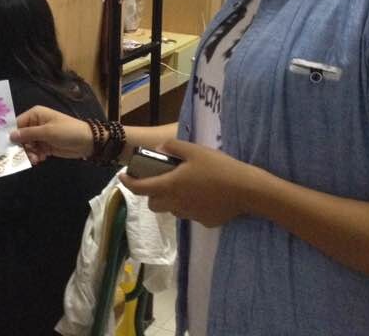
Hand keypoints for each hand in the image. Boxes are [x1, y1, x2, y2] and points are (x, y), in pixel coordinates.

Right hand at [10, 105, 92, 163]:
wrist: (87, 142)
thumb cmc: (67, 131)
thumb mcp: (47, 132)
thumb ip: (28, 134)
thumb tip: (10, 136)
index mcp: (35, 114)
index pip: (17, 123)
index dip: (12, 134)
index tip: (6, 146)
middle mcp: (36, 124)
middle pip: (21, 136)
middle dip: (22, 147)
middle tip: (25, 156)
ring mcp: (41, 135)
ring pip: (27, 146)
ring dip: (29, 153)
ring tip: (36, 159)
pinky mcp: (45, 146)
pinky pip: (34, 151)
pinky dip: (36, 156)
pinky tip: (41, 159)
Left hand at [119, 139, 260, 227]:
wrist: (246, 190)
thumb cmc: (218, 167)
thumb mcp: (194, 150)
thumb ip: (173, 147)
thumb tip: (159, 149)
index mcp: (169, 185)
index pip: (140, 188)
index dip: (128, 183)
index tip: (123, 177)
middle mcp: (176, 203)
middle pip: (153, 204)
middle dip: (151, 194)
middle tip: (159, 180)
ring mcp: (190, 215)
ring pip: (172, 210)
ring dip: (171, 200)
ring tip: (184, 186)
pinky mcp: (204, 221)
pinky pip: (190, 214)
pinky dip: (190, 205)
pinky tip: (204, 195)